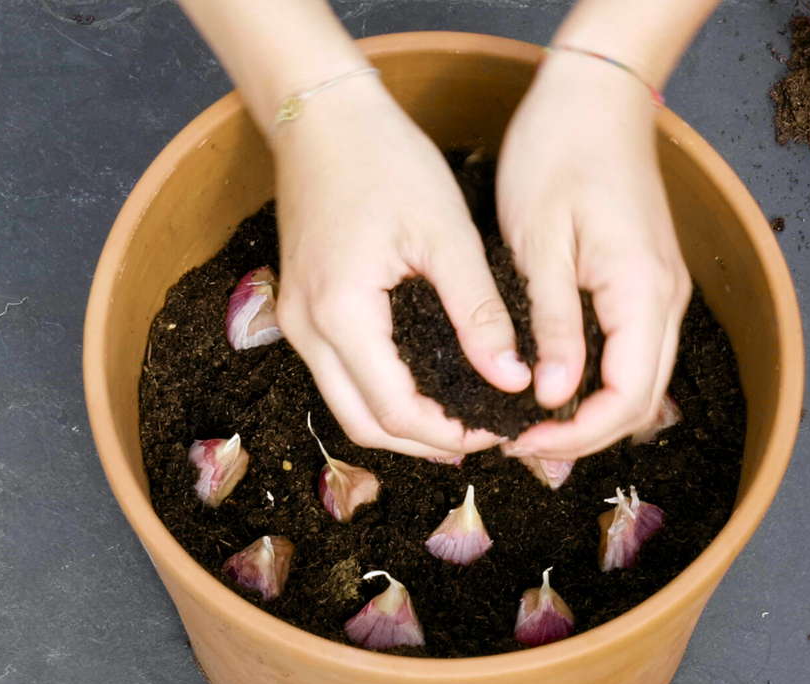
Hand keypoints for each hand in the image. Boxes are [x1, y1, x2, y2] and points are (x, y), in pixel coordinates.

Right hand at [271, 76, 532, 456]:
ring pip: (348, 406)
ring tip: (464, 418)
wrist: (322, 114)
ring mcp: (296, 321)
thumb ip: (479, 313)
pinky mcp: (302, 308)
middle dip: (426, 444)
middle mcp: (306, 329)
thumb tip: (513, 379)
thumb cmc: (386, 160)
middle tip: (486, 436)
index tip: (500, 430)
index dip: (450, 436)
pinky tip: (430, 385)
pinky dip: (383, 392)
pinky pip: (340, 375)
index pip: (395, 413)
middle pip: (365, 426)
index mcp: (341, 313)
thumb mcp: (446, 235)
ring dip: (403, 423)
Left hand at [496, 50, 690, 458]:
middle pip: (640, 402)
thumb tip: (554, 399)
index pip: (625, 399)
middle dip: (584, 436)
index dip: (576, 436)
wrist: (596, 95)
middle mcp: (666, 300)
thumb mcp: (541, 244)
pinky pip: (634, 351)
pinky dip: (601, 380)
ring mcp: (663, 291)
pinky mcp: (650, 281)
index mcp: (641, 292)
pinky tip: (554, 381)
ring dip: (592, 412)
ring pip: (641, 381)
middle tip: (518, 442)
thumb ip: (553, 326)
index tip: (520, 442)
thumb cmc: (559, 154)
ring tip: (529, 420)